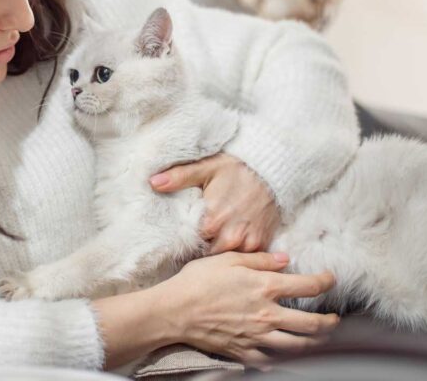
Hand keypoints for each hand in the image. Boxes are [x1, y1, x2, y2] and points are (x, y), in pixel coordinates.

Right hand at [150, 251, 338, 368]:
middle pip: (312, 324)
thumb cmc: (197, 281)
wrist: (174, 311)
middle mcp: (267, 315)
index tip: (330, 279)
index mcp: (265, 288)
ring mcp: (257, 336)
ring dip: (315, 343)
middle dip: (329, 322)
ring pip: (298, 346)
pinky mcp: (244, 352)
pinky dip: (284, 359)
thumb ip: (259, 259)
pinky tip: (288, 356)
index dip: (325, 282)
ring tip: (320, 338)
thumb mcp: (228, 259)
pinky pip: (272, 360)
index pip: (308, 286)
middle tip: (334, 319)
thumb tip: (285, 260)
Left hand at [151, 153, 280, 254]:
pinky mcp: (261, 244)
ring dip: (218, 254)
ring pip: (225, 259)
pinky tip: (231, 247)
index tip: (180, 243)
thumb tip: (152, 182)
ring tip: (212, 248)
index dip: (184, 243)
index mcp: (211, 221)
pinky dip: (237, 254)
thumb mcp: (206, 167)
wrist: (274, 170)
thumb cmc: (237, 169)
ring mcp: (248, 242)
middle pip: (207, 255)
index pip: (189, 244)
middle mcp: (230, 236)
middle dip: (201, 253)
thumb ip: (178, 177)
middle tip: (196, 247)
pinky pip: (244, 258)